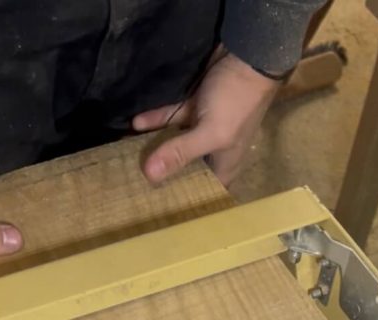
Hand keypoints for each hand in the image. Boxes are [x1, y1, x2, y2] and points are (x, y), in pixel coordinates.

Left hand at [133, 50, 280, 186]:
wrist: (248, 54)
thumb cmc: (236, 102)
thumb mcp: (210, 132)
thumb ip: (181, 152)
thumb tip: (149, 175)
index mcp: (225, 164)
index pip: (205, 191)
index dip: (186, 200)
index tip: (159, 208)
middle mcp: (214, 149)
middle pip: (187, 168)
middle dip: (165, 174)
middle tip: (137, 184)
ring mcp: (204, 126)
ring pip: (176, 141)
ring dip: (156, 145)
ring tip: (129, 154)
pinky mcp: (195, 105)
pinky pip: (173, 117)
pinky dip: (157, 119)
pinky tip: (136, 123)